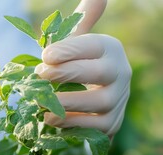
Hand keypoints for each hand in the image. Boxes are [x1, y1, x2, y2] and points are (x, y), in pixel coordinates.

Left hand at [35, 0, 130, 135]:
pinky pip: (96, 126)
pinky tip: (52, 120)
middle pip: (100, 72)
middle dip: (68, 74)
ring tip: (42, 102)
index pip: (94, 45)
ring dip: (68, 102)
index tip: (45, 55)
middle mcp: (122, 72)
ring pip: (100, 102)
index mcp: (111, 48)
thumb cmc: (79, 65)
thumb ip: (83, 19)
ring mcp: (120, 100)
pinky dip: (73, 124)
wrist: (94, 101)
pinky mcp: (113, 124)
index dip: (70, 49)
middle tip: (40, 75)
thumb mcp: (78, 42)